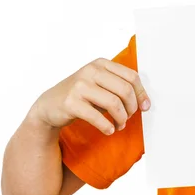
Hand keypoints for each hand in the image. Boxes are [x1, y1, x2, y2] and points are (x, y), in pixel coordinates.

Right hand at [31, 58, 151, 134]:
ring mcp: (79, 86)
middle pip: (125, 89)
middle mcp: (90, 71)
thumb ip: (120, 87)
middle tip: (128, 118)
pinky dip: (107, 126)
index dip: (141, 93)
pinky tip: (109, 130)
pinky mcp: (70, 102)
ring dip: (121, 118)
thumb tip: (146, 102)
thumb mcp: (100, 85)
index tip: (145, 107)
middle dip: (131, 108)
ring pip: (114, 103)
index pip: (131, 76)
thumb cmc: (81, 96)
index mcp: (101, 64)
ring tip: (119, 125)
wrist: (49, 106)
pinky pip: (97, 117)